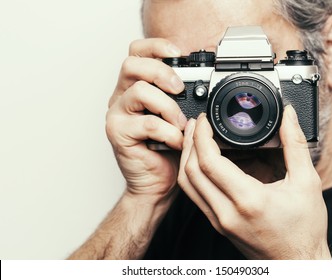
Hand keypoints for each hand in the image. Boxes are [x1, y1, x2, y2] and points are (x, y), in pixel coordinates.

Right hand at [106, 38, 186, 199]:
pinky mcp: (117, 133)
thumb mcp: (178, 118)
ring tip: (180, 124)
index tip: (178, 53)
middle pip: (132, 64)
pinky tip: (176, 141)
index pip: (137, 53)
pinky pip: (146, 123)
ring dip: (168, 106)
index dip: (156, 46)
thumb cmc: (167, 150)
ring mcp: (117, 114)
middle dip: (161, 72)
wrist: (156, 182)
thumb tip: (204, 82)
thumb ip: (183, 99)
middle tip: (179, 89)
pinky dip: (168, 131)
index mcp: (135, 87)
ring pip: (139, 90)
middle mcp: (122, 96)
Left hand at [178, 106, 330, 258]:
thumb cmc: (304, 229)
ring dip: (186, 158)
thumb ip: (296, 145)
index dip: (201, 135)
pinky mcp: (218, 224)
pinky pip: (195, 195)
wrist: (297, 263)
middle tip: (196, 124)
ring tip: (194, 138)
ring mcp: (219, 221)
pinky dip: (192, 174)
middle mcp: (227, 212)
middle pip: (190, 172)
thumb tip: (288, 116)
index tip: (205, 120)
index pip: (209, 162)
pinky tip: (201, 162)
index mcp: (249, 200)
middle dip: (189, 142)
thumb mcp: (307, 183)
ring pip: (187, 185)